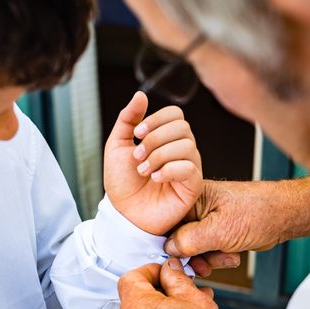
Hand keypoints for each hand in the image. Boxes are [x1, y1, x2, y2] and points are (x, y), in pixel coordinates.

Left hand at [104, 92, 202, 234]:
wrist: (123, 213)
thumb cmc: (122, 183)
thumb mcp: (117, 146)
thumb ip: (128, 119)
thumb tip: (141, 95)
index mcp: (167, 138)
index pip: (175, 114)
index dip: (156, 120)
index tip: (136, 134)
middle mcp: (182, 150)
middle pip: (182, 127)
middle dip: (155, 139)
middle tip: (137, 156)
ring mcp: (189, 168)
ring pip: (187, 146)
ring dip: (159, 155)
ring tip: (143, 170)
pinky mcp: (192, 187)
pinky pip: (190, 168)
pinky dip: (169, 169)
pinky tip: (155, 178)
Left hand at [113, 258, 239, 308]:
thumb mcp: (194, 299)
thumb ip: (176, 278)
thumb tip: (169, 269)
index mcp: (135, 307)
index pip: (131, 276)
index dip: (151, 270)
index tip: (168, 273)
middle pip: (135, 296)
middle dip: (160, 290)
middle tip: (184, 291)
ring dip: (161, 307)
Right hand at [166, 178, 309, 274]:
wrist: (285, 215)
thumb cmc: (257, 212)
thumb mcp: (219, 230)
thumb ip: (189, 241)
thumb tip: (168, 249)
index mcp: (190, 198)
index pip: (166, 223)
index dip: (169, 244)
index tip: (175, 260)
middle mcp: (195, 208)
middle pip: (178, 238)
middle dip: (192, 255)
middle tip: (203, 266)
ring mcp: (206, 220)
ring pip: (193, 247)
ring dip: (207, 259)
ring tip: (224, 258)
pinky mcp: (217, 231)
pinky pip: (207, 249)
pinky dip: (217, 257)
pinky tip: (231, 256)